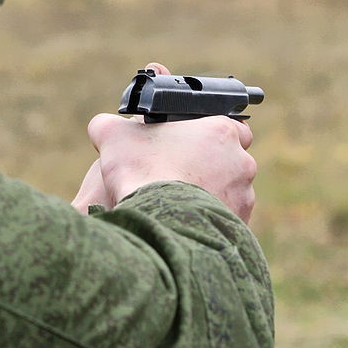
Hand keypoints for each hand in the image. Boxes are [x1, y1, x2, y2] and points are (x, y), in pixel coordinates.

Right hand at [71, 63, 256, 221]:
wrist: (157, 221)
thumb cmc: (140, 173)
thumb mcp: (114, 138)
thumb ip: (110, 125)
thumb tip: (102, 126)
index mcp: (221, 131)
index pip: (229, 124)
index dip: (209, 134)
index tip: (190, 144)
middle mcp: (241, 161)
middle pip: (230, 160)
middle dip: (210, 167)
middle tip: (182, 174)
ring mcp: (244, 195)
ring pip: (231, 191)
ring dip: (212, 194)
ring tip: (182, 202)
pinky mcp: (240, 224)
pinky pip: (228, 220)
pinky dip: (212, 221)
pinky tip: (188, 222)